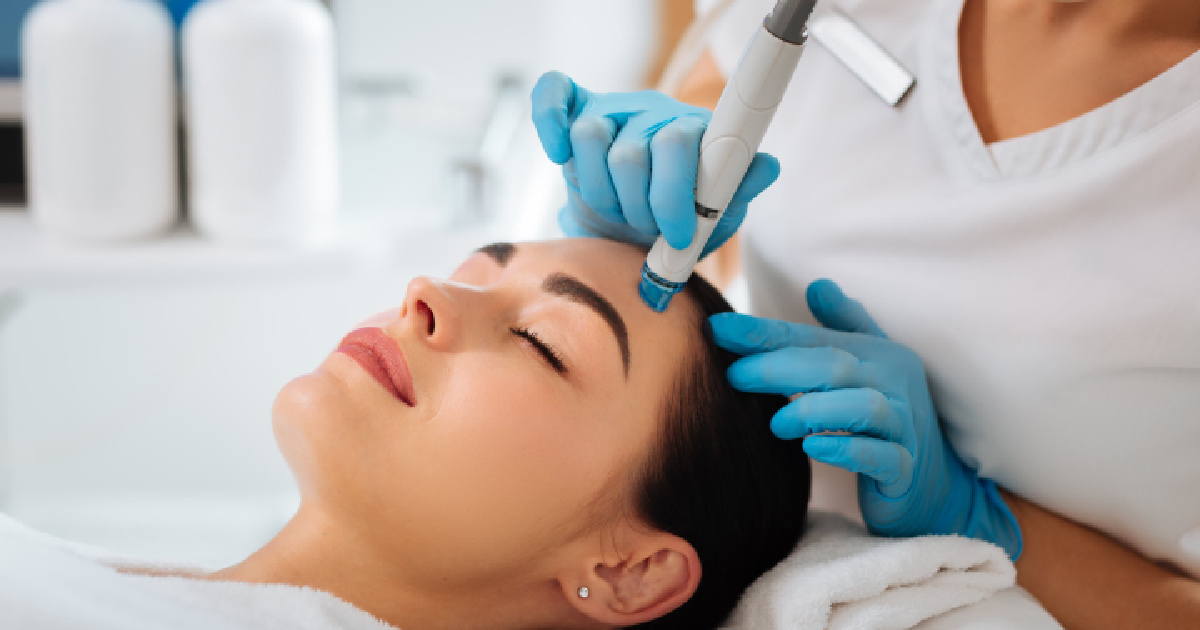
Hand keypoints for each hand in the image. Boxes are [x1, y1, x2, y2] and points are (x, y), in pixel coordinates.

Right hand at [531, 71, 779, 255]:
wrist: (635, 232)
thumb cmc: (679, 221)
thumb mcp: (716, 214)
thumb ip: (739, 188)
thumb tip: (767, 166)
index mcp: (692, 131)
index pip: (676, 143)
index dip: (672, 194)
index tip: (676, 234)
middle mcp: (652, 115)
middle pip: (630, 153)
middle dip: (636, 207)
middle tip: (645, 230)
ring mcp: (611, 113)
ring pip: (590, 136)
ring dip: (599, 191)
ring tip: (615, 212)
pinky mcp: (574, 113)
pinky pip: (554, 94)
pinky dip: (549, 122)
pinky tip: (557, 154)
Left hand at [708, 279, 1022, 558]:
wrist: (932, 486)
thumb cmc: (886, 421)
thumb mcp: (867, 368)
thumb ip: (842, 327)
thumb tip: (818, 284)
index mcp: (878, 355)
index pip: (813, 338)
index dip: (764, 332)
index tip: (717, 327)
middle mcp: (894, 384)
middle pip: (833, 366)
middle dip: (777, 367)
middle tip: (733, 375)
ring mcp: (904, 427)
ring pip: (862, 407)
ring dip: (812, 410)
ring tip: (776, 422)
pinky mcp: (904, 469)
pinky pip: (880, 455)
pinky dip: (845, 449)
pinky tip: (812, 448)